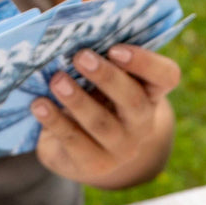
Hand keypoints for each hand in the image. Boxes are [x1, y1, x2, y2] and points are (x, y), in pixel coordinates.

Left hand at [31, 44, 178, 187]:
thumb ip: (100, 61)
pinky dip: (54, 120)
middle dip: (106, 78)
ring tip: (56, 80)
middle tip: (81, 57)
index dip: (145, 62)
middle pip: (133, 101)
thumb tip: (72, 40)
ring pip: (101, 123)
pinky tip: (39, 104)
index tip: (116, 49)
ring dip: (77, 100)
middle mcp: (141, 124)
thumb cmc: (95, 102)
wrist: (83, 152)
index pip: (166, 77)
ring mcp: (119, 149)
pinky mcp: (93, 165)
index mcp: (150, 95)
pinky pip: (74, 141)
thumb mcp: (103, 82)